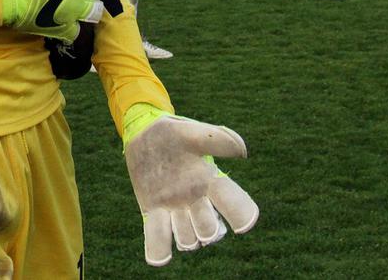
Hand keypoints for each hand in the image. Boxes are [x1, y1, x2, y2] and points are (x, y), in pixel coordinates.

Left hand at [123, 104, 258, 266]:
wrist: (144, 134)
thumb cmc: (172, 132)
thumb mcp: (192, 131)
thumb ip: (216, 138)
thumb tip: (243, 152)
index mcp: (211, 181)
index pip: (234, 204)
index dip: (242, 216)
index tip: (243, 224)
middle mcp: (197, 200)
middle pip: (210, 228)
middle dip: (207, 227)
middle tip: (198, 207)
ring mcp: (175, 209)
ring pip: (187, 237)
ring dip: (184, 234)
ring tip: (174, 213)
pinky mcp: (154, 212)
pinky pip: (159, 238)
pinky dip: (160, 250)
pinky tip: (161, 256)